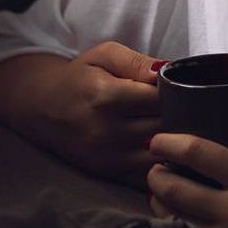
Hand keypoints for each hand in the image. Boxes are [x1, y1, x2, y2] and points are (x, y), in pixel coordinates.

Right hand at [22, 41, 166, 191]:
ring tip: (176, 125)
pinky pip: (147, 169)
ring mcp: (105, 155)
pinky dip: (160, 159)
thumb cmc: (80, 77)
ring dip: (173, 140)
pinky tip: (163, 145)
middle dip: (179, 116)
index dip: (176, 92)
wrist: (42, 107)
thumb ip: (138, 61)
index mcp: (106, 97)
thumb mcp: (105, 55)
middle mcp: (105, 130)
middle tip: (185, 107)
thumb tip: (168, 70)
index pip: (161, 98)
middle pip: (164, 126)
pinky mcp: (106, 171)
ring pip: (160, 151)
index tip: (180, 88)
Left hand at [147, 127, 227, 227]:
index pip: (203, 154)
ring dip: (160, 201)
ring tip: (157, 189)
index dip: (173, 144)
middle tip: (152, 164)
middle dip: (156, 174)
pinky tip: (173, 215)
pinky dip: (176, 223)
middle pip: (177, 188)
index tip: (159, 138)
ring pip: (176, 217)